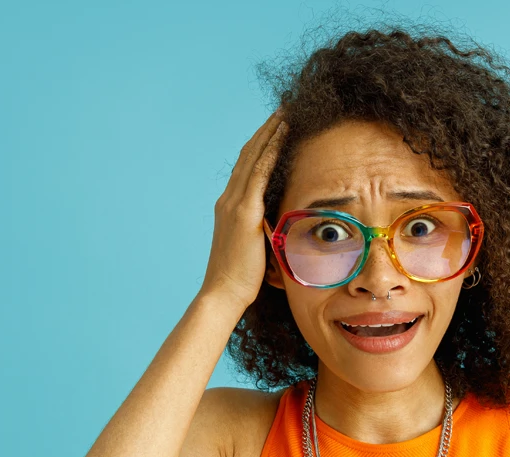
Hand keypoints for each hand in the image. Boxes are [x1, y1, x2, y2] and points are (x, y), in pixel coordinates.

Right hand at [200, 107, 287, 305]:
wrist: (223, 294)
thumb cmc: (242, 279)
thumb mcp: (255, 247)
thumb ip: (264, 231)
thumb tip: (282, 229)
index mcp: (230, 207)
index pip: (248, 167)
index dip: (261, 144)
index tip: (277, 127)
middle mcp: (229, 199)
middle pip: (249, 154)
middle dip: (267, 130)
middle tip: (284, 109)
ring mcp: (234, 204)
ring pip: (254, 158)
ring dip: (270, 133)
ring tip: (286, 113)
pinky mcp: (244, 213)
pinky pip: (259, 174)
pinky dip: (270, 152)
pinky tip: (282, 136)